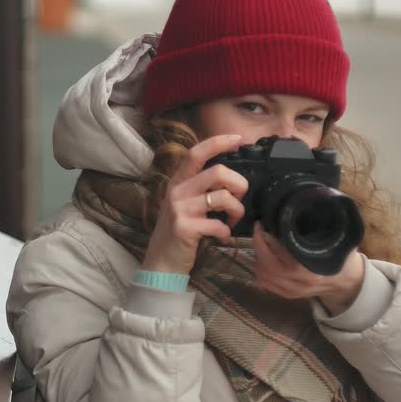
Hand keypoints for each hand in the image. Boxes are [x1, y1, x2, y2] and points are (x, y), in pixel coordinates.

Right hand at [141, 134, 248, 274]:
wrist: (161, 262)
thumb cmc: (178, 231)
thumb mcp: (183, 203)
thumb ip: (200, 188)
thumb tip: (230, 177)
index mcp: (178, 182)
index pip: (196, 153)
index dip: (218, 142)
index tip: (237, 139)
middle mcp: (177, 192)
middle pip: (218, 172)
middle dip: (239, 184)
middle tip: (239, 199)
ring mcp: (180, 209)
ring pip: (223, 198)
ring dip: (237, 210)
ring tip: (233, 221)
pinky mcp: (185, 228)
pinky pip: (219, 225)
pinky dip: (227, 233)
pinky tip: (222, 237)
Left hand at [252, 222, 364, 314]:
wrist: (348, 282)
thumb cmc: (341, 257)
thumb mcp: (336, 240)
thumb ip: (320, 228)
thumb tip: (302, 207)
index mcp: (310, 267)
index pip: (280, 251)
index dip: (266, 237)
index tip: (262, 224)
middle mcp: (299, 282)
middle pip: (266, 265)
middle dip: (258, 245)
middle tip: (258, 231)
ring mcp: (292, 291)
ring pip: (263, 275)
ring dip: (258, 258)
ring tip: (261, 243)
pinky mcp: (288, 295)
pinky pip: (265, 284)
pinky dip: (260, 270)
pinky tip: (263, 259)